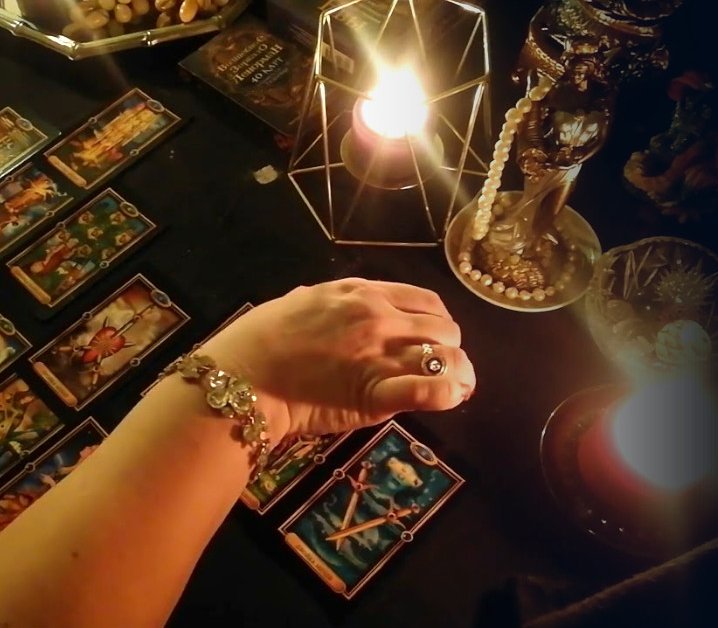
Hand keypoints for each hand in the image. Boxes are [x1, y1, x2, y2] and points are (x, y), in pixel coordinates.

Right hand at [198, 278, 475, 439]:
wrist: (242, 378)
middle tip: (442, 366)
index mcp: (361, 293)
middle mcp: (379, 318)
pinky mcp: (379, 392)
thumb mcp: (299, 301)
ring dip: (458, 372)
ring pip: (448, 357)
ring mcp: (381, 354)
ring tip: (456, 386)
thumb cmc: (258, 342)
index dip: (437, 320)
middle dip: (449, 347)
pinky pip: (432, 390)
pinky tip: (451, 398)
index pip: (426, 301)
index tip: (434, 337)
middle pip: (444, 328)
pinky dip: (449, 394)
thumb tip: (337, 300)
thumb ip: (330, 300)